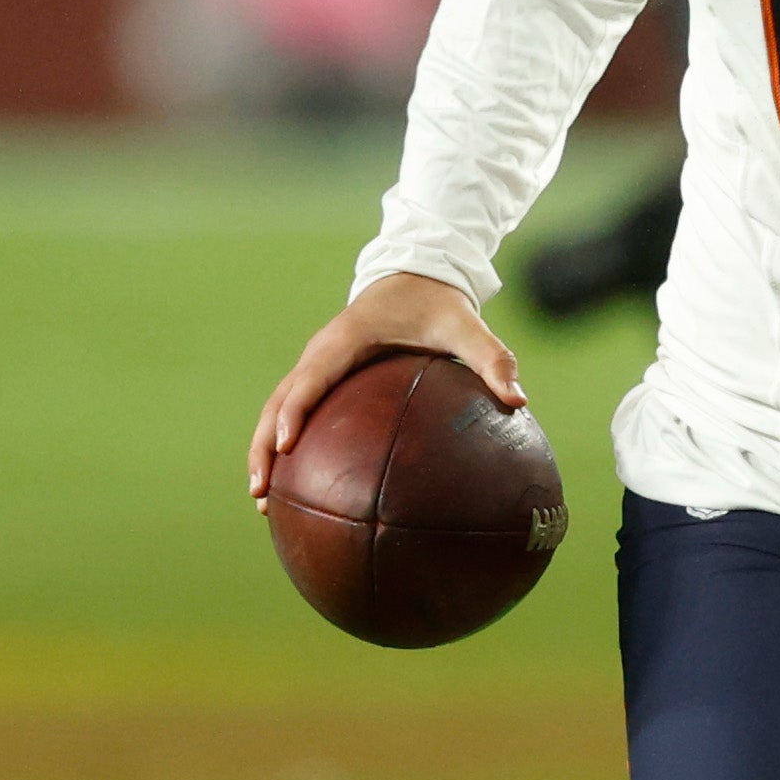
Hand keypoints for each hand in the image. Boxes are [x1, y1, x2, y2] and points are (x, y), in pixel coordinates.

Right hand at [249, 272, 520, 506]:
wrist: (414, 276)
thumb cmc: (437, 304)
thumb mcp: (466, 325)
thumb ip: (492, 359)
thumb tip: (518, 401)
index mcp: (344, 341)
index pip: (310, 380)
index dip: (294, 412)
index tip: (286, 446)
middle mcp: (319, 354)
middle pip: (277, 404)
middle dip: (264, 447)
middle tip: (260, 493)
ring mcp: (316, 367)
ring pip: (276, 411)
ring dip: (264, 453)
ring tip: (262, 502)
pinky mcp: (322, 379)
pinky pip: (296, 414)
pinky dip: (286, 448)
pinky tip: (298, 490)